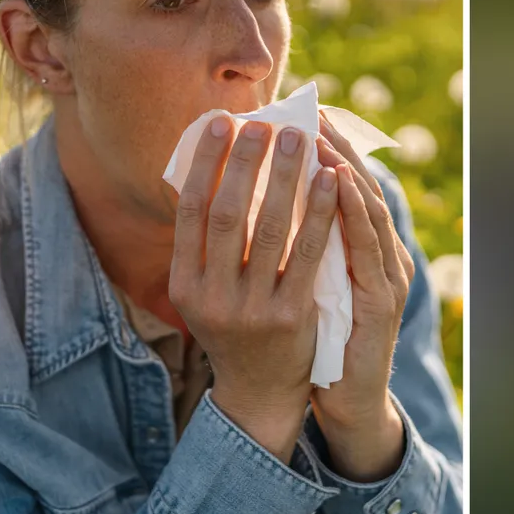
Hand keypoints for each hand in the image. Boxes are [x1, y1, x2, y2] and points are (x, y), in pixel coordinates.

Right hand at [170, 117, 339, 463]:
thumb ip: (202, 244)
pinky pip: (309, 253)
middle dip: (245, 164)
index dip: (204, 164)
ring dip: (285, 178)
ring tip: (299, 140)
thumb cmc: (234, 326)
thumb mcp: (204, 292)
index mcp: (183, 284)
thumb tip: (201, 169)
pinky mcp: (292, 315)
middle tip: (263, 123)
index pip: (190, 211)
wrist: (260, 390)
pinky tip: (330, 181)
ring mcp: (251, 308)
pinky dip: (321, 212)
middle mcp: (211, 296)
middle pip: (227, 214)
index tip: (220, 123)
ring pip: (271, 229)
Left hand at [307, 112, 414, 478]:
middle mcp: (385, 256)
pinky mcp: (385, 299)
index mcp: (369, 252)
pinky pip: (368, 246)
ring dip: (345, 167)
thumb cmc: (325, 344)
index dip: (332, 152)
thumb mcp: (314, 289)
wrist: (352, 401)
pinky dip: (354, 209)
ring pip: (369, 209)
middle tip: (313, 111)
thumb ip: (304, 251)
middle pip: (364, 189)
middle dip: (339, 148)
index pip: (350, 189)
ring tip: (321, 134)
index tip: (305, 116)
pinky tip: (337, 182)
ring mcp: (389, 276)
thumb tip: (263, 207)